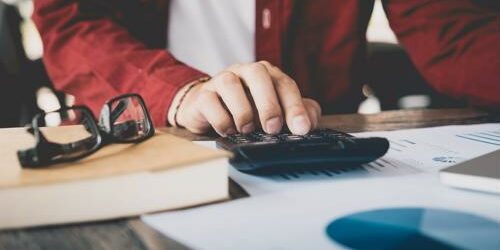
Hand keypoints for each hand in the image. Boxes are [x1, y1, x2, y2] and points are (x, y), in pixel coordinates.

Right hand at [171, 61, 320, 135]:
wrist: (207, 109)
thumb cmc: (245, 109)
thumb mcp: (274, 111)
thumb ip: (296, 113)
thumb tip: (310, 121)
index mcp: (266, 74)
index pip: (284, 83)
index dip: (295, 106)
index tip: (302, 128)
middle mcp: (244, 72)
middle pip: (258, 74)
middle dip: (269, 103)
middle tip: (273, 128)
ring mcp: (220, 80)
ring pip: (230, 84)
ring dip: (242, 110)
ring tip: (247, 130)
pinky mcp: (202, 96)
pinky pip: (209, 102)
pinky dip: (221, 119)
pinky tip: (228, 131)